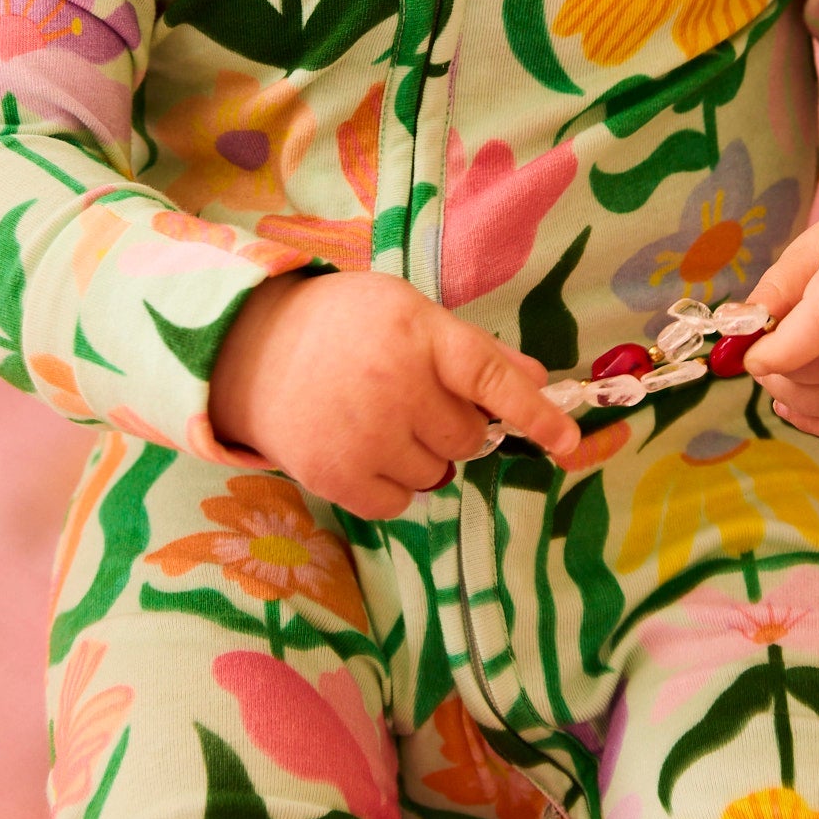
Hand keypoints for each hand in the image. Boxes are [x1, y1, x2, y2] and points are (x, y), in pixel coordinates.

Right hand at [208, 272, 579, 517]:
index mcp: (421, 337)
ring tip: (378, 420)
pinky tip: (361, 450)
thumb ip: (473, 350)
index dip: (535, 413)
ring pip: (437, 474)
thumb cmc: (345, 325)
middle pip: (467, 437)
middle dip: (451, 425)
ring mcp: (366, 436)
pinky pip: (399, 504)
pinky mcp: (336, 477)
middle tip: (411, 400)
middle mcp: (397, 386)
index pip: (492, 378)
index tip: (569, 442)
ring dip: (421, 457)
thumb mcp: (409, 313)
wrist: (249, 348)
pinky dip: (391, 487)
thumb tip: (538, 381)